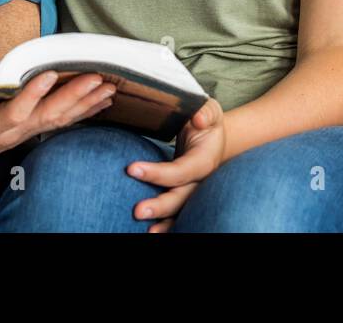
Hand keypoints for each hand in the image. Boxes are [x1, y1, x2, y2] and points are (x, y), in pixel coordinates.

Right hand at [0, 66, 116, 178]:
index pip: (12, 116)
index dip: (31, 98)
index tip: (49, 77)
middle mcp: (7, 135)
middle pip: (45, 118)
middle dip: (73, 98)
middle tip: (97, 78)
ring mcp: (20, 134)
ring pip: (59, 120)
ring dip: (85, 103)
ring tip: (109, 85)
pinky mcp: (28, 129)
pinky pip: (61, 120)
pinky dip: (83, 108)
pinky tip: (104, 97)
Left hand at [126, 98, 225, 231]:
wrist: (211, 136)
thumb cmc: (205, 120)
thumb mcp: (209, 110)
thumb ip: (205, 112)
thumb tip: (198, 119)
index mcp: (205, 160)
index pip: (181, 171)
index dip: (158, 173)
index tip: (131, 169)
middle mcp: (200, 180)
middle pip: (181, 198)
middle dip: (160, 206)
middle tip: (137, 211)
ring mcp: (193, 190)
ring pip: (180, 211)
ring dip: (163, 222)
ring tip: (147, 233)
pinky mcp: (184, 194)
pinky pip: (176, 213)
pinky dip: (166, 225)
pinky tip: (151, 232)